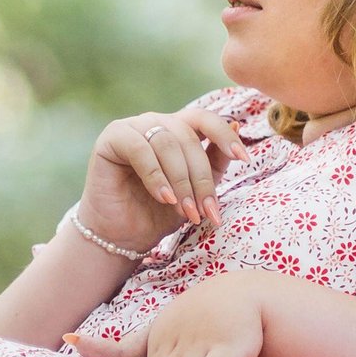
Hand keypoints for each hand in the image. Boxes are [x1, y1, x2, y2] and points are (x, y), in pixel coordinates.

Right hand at [77, 104, 247, 254]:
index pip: (205, 119)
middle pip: (188, 138)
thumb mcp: (196, 189)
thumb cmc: (158, 212)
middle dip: (201, 179)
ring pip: (167, 144)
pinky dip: (156, 176)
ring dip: (181, 182)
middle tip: (205, 212)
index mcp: (176, 129)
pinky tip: (163, 198)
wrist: (122, 237)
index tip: (244, 159)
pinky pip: (140, 149)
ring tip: (185, 211)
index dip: (225, 136)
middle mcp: (155, 123)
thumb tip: (237, 125)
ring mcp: (132, 127)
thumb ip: (215, 160)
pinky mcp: (111, 138)